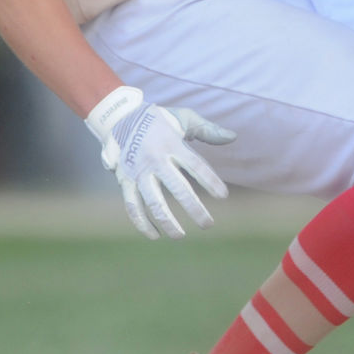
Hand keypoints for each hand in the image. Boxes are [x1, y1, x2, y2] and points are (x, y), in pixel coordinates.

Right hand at [84, 86, 233, 238]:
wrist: (120, 117)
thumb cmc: (160, 120)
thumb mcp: (184, 118)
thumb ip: (208, 129)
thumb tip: (233, 137)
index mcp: (172, 144)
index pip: (196, 165)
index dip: (210, 181)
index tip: (223, 196)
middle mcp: (155, 159)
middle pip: (177, 188)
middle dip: (194, 208)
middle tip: (208, 224)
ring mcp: (138, 171)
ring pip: (153, 202)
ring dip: (167, 221)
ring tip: (181, 236)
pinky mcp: (124, 180)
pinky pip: (132, 206)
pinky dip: (141, 223)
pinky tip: (155, 235)